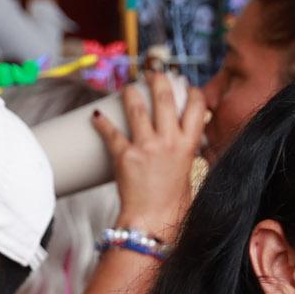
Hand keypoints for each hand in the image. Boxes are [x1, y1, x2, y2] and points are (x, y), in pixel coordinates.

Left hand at [98, 72, 207, 238]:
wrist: (153, 221)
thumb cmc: (173, 203)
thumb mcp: (188, 173)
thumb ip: (185, 154)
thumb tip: (184, 145)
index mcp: (189, 145)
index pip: (197, 108)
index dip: (193, 92)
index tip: (187, 86)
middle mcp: (170, 141)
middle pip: (165, 99)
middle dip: (159, 80)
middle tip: (154, 72)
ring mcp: (146, 146)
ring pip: (137, 109)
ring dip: (131, 93)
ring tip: (128, 86)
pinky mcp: (125, 155)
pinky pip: (111, 132)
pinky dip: (102, 122)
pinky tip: (97, 115)